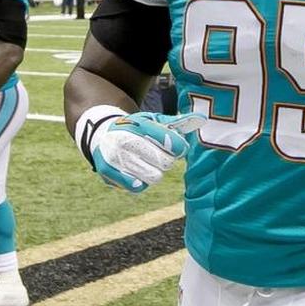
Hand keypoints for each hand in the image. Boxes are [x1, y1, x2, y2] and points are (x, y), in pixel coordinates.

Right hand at [91, 112, 205, 193]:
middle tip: (158, 155)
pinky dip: (141, 182)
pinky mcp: (108, 172)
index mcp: (141, 124)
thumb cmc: (137, 129)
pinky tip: (137, 172)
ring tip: (146, 162)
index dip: (179, 148)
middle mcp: (126, 139)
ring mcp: (115, 156)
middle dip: (166, 161)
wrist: (102, 134)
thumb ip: (178, 123)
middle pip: (165, 163)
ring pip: (153, 177)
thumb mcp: (155, 121)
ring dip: (154, 172)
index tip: (176, 148)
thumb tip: (202, 118)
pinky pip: (138, 187)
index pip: (173, 144)